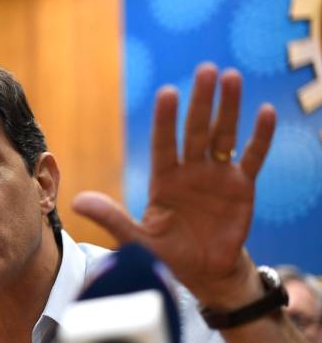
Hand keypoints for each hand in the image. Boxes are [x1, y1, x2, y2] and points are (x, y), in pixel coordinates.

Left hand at [73, 63, 274, 308]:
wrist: (202, 273)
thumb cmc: (167, 255)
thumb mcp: (137, 239)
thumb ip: (111, 218)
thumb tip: (77, 202)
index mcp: (164, 179)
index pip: (163, 143)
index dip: (165, 120)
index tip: (167, 93)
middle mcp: (190, 171)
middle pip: (196, 131)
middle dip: (200, 101)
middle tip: (205, 69)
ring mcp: (217, 176)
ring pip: (223, 136)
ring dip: (228, 108)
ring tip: (232, 76)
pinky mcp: (241, 187)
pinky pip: (252, 158)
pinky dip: (260, 137)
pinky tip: (266, 112)